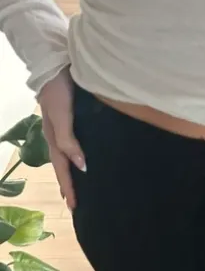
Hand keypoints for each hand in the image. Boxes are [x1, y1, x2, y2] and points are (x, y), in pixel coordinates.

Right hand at [38, 68, 85, 210]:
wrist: (55, 64)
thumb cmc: (57, 91)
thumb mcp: (61, 117)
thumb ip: (69, 141)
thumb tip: (82, 167)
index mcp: (54, 139)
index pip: (63, 169)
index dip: (68, 187)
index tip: (74, 207)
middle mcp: (58, 136)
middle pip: (63, 166)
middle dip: (68, 185)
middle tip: (75, 204)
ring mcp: (64, 128)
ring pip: (67, 156)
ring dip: (72, 173)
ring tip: (78, 186)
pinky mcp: (72, 119)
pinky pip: (74, 144)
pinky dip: (76, 156)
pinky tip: (83, 158)